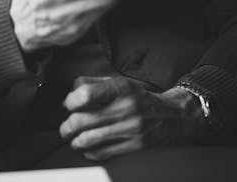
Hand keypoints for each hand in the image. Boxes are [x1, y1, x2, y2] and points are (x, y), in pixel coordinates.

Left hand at [59, 76, 207, 160]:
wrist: (171, 116)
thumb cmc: (139, 97)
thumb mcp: (119, 82)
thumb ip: (92, 83)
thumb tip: (68, 96)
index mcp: (120, 88)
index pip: (85, 95)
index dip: (70, 101)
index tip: (69, 104)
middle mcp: (125, 108)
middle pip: (81, 121)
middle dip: (67, 126)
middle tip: (66, 127)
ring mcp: (129, 129)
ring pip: (88, 140)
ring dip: (75, 141)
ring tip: (75, 138)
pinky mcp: (132, 146)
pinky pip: (100, 153)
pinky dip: (89, 151)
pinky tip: (90, 146)